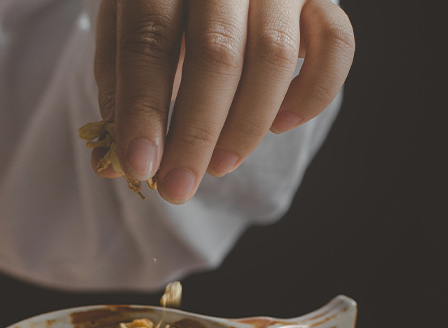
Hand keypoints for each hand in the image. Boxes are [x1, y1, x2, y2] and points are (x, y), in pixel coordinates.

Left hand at [93, 0, 353, 202]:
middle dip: (195, 134)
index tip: (140, 167)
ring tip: (218, 167)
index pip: (149, 40)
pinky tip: (280, 125)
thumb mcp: (125, 31)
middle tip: (177, 189)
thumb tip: (112, 167)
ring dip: (245, 126)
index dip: (143, 109)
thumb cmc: (164, 5)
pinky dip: (311, 95)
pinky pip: (335, 46)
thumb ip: (121, 92)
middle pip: (217, 53)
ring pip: (275, 56)